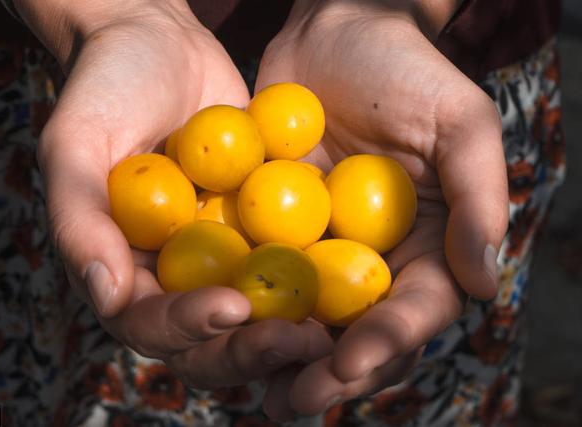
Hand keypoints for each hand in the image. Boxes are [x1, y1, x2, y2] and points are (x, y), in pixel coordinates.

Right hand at [16, 0, 332, 387]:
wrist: (159, 45)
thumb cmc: (107, 87)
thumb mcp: (76, 142)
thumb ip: (80, 218)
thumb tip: (106, 297)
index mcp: (123, 269)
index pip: (148, 321)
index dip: (186, 325)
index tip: (232, 305)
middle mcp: (172, 277)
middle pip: (206, 341)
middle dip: (249, 349)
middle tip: (298, 340)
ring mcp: (220, 257)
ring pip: (253, 321)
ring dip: (290, 335)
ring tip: (332, 334)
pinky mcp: (260, 233)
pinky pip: (287, 268)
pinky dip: (316, 289)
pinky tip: (355, 289)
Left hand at [255, 0, 508, 418]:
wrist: (334, 32)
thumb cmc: (406, 70)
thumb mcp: (459, 123)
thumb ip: (477, 198)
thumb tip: (484, 285)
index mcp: (427, 246)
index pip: (415, 307)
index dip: (388, 340)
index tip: (353, 362)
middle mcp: (375, 259)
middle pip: (357, 329)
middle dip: (329, 370)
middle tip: (293, 400)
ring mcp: (321, 249)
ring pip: (305, 317)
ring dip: (278, 356)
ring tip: (253, 389)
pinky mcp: (273, 230)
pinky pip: (257, 273)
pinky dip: (240, 305)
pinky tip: (213, 330)